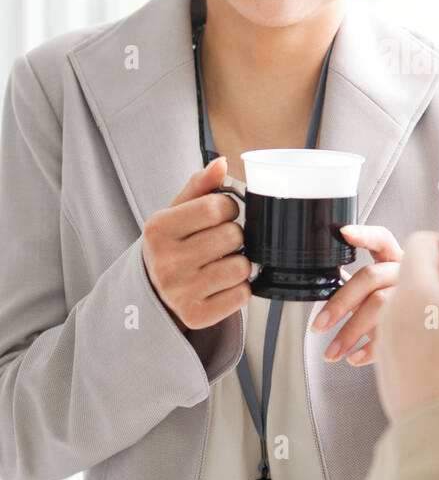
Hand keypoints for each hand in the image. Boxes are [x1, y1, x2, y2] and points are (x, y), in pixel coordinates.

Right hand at [141, 156, 251, 331]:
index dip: (228, 207)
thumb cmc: (173, 244)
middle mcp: (165, 262)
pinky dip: (240, 287)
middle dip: (234, 235)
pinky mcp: (197, 316)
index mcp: (158, 229)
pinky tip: (222, 284)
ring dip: (240, 262)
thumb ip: (200, 185)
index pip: (216, 207)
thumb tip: (221, 163)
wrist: (154, 290)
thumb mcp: (178, 211)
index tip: (221, 214)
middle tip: (221, 241)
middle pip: (233, 236)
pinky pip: (243, 294)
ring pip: (242, 266)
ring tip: (222, 262)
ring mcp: (180, 292)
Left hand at [311, 225, 403, 365]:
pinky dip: (369, 349)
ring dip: (350, 332)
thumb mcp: (385, 291)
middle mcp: (406, 275)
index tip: (343, 232)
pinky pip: (393, 334)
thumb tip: (331, 275)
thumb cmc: (409, 308)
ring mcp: (417, 297)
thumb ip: (361, 283)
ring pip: (379, 305)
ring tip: (332, 351)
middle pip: (371, 277)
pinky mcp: (422, 325)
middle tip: (319, 324)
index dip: (364, 235)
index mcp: (397, 261)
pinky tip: (355, 357)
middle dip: (340, 302)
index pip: (382, 240)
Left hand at [372, 227, 438, 423]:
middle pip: (410, 274)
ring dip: (430, 308)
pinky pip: (404, 335)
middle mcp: (392, 313)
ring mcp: (387, 341)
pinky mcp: (390, 366)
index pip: (420, 243)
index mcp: (414, 292)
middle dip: (438, 277)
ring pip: (406, 306)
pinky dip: (423, 335)